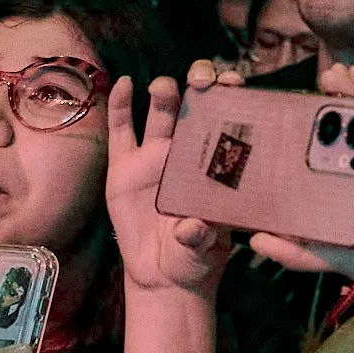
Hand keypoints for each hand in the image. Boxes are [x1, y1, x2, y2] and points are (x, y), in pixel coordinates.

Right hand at [104, 64, 234, 295]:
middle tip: (203, 77)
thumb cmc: (196, 257)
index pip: (228, 121)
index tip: (235, 82)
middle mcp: (187, 152)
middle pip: (195, 106)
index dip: (232, 98)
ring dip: (164, 93)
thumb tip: (193, 228)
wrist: (163, 275)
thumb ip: (200, 237)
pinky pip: (121, 131)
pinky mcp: (124, 168)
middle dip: (200, 85)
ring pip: (161, 113)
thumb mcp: (204, 250)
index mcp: (215, 164)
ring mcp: (154, 157)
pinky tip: (122, 84)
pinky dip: (118, 106)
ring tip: (165, 86)